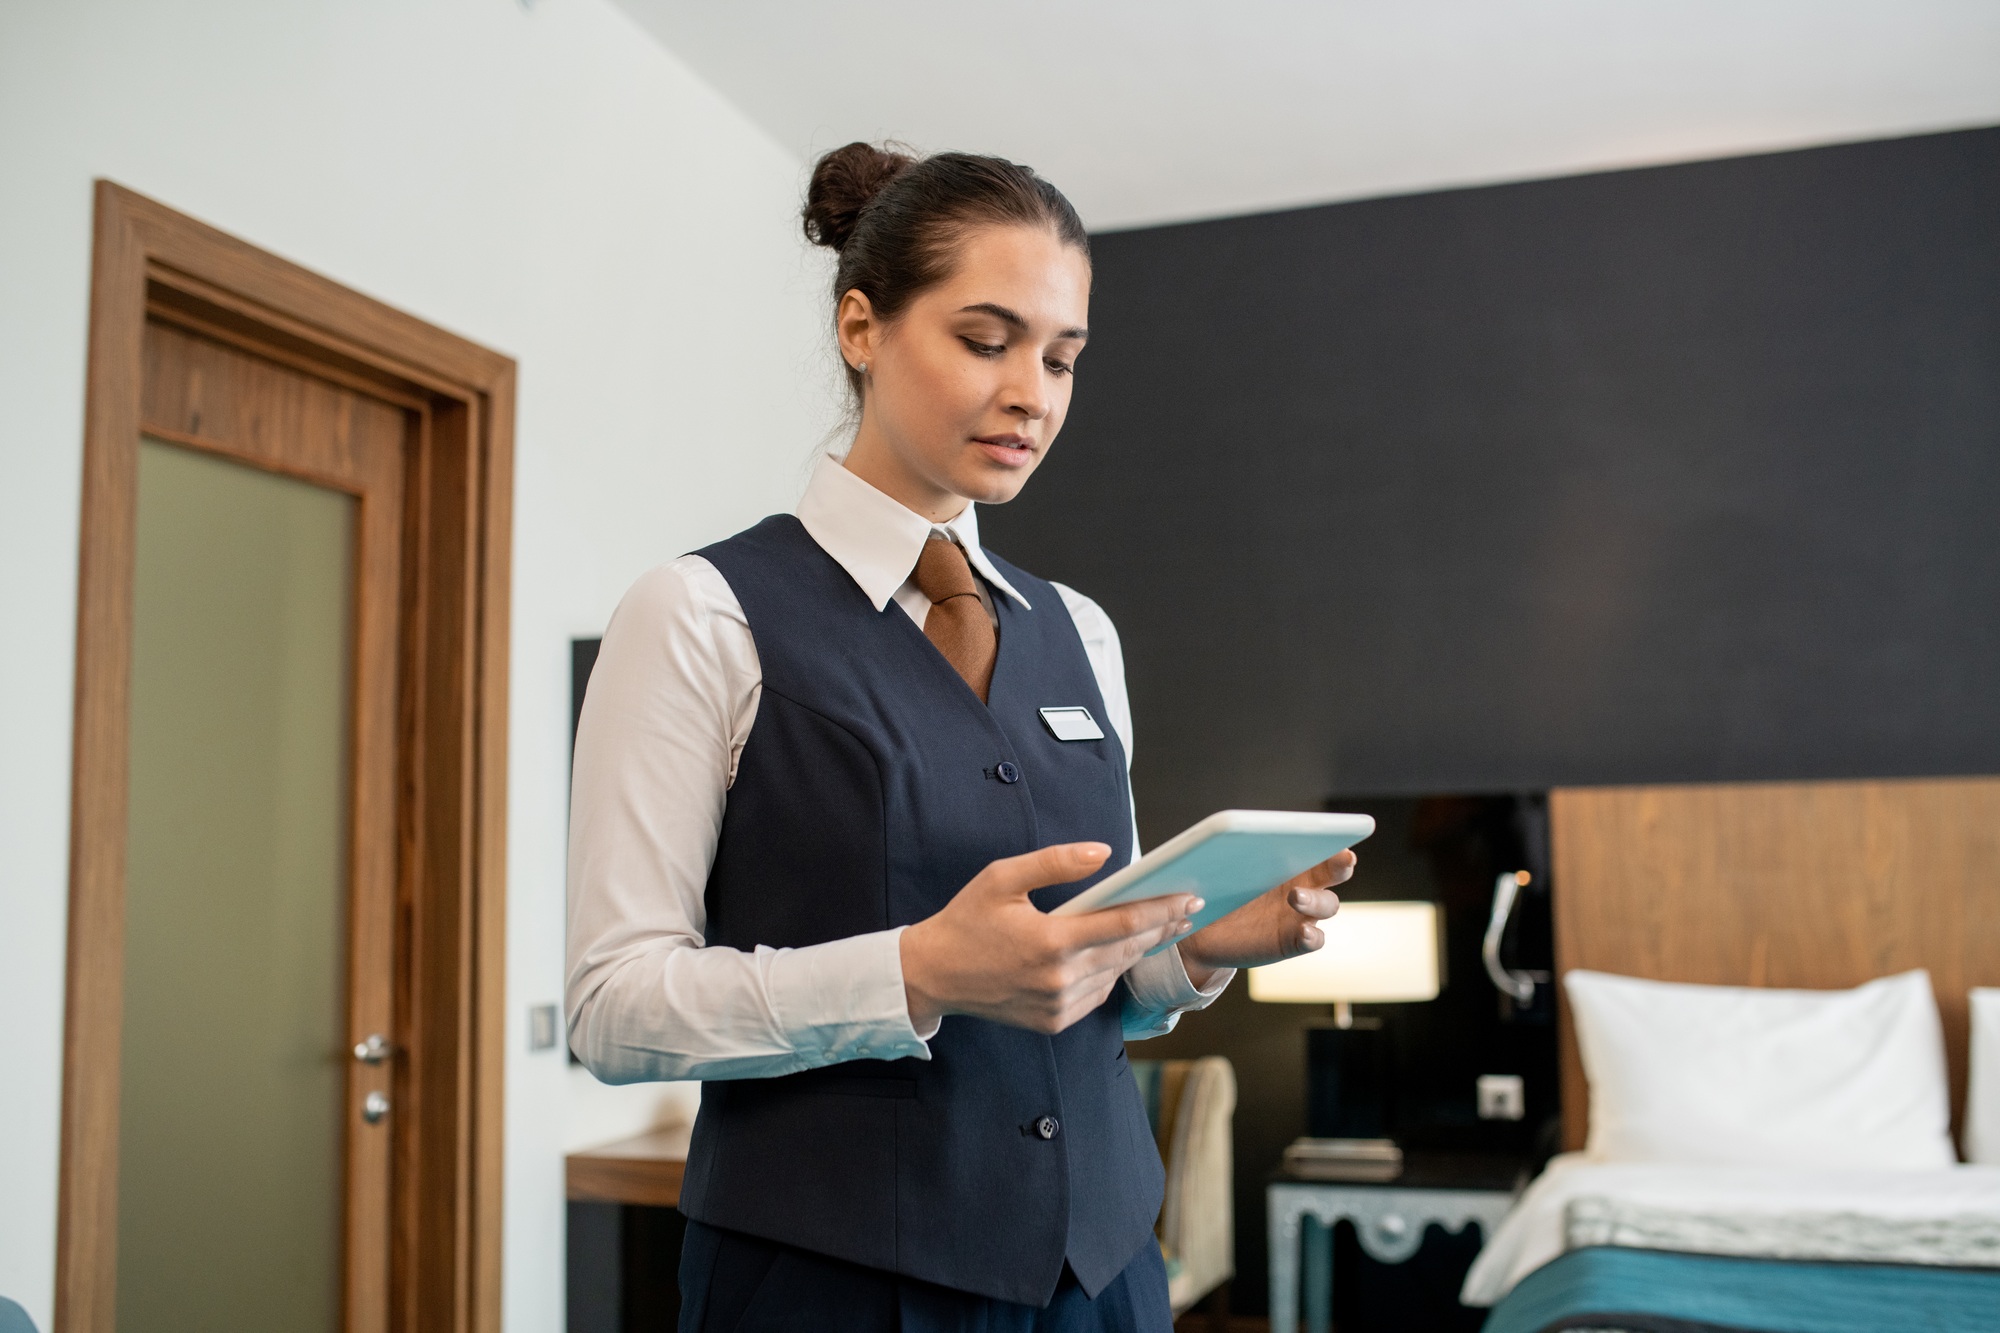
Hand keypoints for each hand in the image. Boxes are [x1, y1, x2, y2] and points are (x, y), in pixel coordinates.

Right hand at [900, 842, 1201, 1035]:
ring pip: (1115, 973)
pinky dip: (1112, 972)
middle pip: (1127, 950)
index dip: (1161, 910)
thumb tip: (1104, 853)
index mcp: (1049, 942)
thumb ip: (1055, 862)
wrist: (934, 975)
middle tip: (1188, 908)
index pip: (1122, 924)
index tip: (1188, 897)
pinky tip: (1120, 953)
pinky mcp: (1053, 1022)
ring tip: (1162, 928)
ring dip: (1139, 950)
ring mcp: (1057, 1005)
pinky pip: (1097, 994)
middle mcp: (1058, 979)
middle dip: (1161, 928)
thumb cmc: (967, 920)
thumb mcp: (1002, 877)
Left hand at [1174, 850, 1355, 989]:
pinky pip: (1314, 940)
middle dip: (1341, 865)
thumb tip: (1227, 837)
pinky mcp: (1294, 941)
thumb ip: (1234, 852)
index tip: (1340, 840)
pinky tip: (1303, 932)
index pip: (1319, 848)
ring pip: (1327, 905)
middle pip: (1334, 873)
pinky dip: (1313, 936)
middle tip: (1344, 860)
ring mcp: (1302, 915)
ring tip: (1296, 897)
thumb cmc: (1219, 889)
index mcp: (1291, 862)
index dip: (1332, 843)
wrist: (1207, 929)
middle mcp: (1304, 886)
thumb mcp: (1223, 867)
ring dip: (1316, 900)